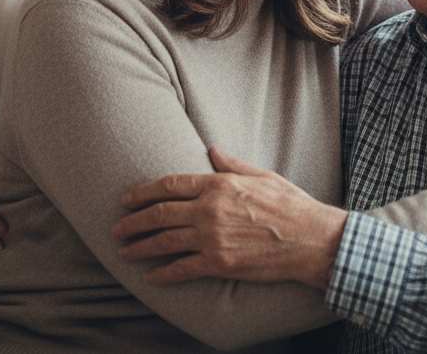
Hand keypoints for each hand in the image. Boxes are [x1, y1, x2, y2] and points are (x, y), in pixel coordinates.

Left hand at [112, 145, 346, 289]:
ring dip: (140, 248)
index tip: (127, 199)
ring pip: (164, 243)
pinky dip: (163, 274)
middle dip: (133, 222)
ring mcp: (212, 238)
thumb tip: (212, 149)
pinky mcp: (219, 263)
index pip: (170, 185)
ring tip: (124, 252)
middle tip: (117, 228)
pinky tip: (151, 277)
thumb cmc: (290, 205)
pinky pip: (182, 269)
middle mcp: (210, 209)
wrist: (310, 239)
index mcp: (219, 184)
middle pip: (160, 214)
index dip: (143, 192)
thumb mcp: (262, 175)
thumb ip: (232, 164)